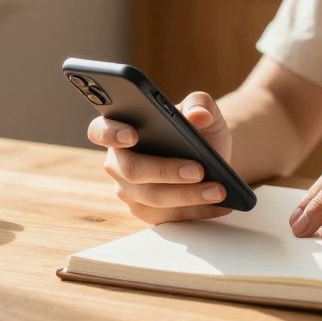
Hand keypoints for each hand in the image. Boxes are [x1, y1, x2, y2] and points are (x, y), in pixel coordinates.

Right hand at [88, 91, 234, 224]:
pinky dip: (198, 210)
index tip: (133, 135)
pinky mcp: (148, 213)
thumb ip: (200, 103)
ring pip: (153, 198)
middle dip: (166, 171)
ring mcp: (130, 191)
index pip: (100, 130)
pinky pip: (169, 217)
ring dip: (188, 195)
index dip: (111, 133)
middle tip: (198, 170)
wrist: (210, 157)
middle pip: (132, 171)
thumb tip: (198, 115)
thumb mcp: (202, 109)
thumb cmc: (197, 128)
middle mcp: (118, 163)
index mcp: (120, 129)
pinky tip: (221, 204)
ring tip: (218, 189)